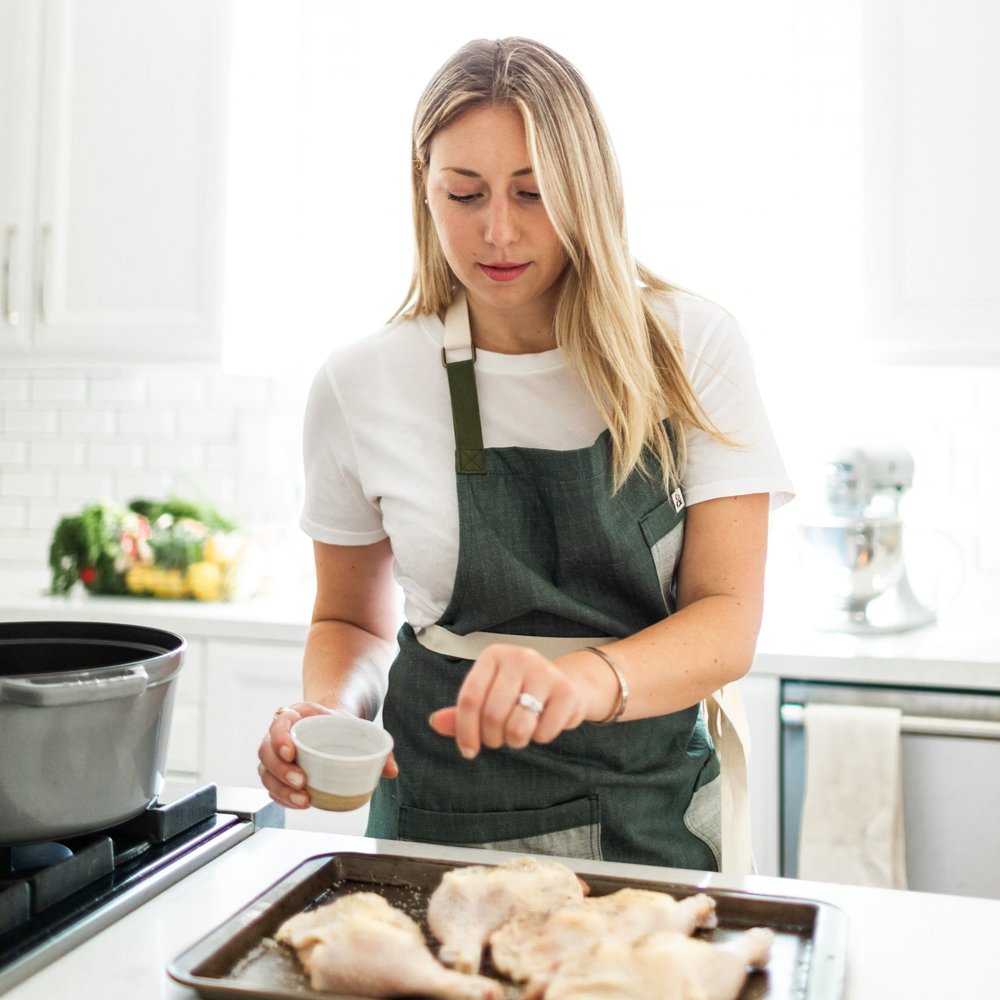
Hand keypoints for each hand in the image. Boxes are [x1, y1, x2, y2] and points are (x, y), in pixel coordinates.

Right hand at [257, 701, 398, 808]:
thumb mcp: (358, 728)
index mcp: (296, 715)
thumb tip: (392, 771)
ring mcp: (276, 754)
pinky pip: (270, 786)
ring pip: (265, 771)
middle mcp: (280, 733)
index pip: (279, 723)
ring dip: (280, 788)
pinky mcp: (277, 772)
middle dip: (280, 769)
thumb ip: (377, 746)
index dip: (280, 738)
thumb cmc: (343, 726)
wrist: (333, 726)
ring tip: (303, 799)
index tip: (292, 752)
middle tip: (301, 781)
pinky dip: (281, 797)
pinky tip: (298, 803)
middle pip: (265, 751)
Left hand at [428, 644, 588, 758]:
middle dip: (493, 738)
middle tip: (499, 739)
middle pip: (492, 715)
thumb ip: (461, 712)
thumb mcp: (489, 696)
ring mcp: (545, 672)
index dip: (465, 730)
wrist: (566, 684)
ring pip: (518, 727)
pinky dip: (540, 737)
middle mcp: (519, 657)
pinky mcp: (567, 691)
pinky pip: (543, 732)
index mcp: (493, 655)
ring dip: (516, 741)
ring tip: (520, 731)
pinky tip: (543, 724)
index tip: (468, 751)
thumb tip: (434, 723)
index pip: (470, 698)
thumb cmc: (519, 693)